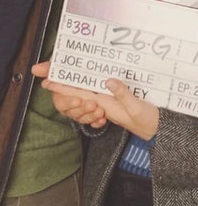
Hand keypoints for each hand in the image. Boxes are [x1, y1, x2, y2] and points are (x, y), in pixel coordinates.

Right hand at [32, 62, 106, 128]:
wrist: (94, 73)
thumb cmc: (73, 71)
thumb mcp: (62, 67)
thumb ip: (49, 68)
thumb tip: (34, 69)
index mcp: (61, 96)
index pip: (61, 103)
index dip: (69, 102)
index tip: (77, 100)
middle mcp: (70, 105)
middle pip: (73, 113)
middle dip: (82, 110)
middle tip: (92, 104)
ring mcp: (81, 111)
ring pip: (83, 118)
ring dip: (90, 116)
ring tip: (99, 111)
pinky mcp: (91, 115)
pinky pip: (93, 123)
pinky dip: (97, 123)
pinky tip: (102, 119)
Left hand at [41, 75, 158, 139]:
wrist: (158, 132)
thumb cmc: (149, 122)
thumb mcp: (137, 108)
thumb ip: (123, 94)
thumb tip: (108, 81)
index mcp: (105, 104)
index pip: (79, 94)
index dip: (63, 87)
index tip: (46, 81)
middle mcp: (103, 103)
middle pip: (78, 92)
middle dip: (64, 84)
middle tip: (48, 74)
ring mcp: (108, 103)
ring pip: (86, 93)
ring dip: (75, 85)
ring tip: (64, 77)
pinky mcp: (114, 102)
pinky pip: (97, 94)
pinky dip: (90, 87)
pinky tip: (87, 83)